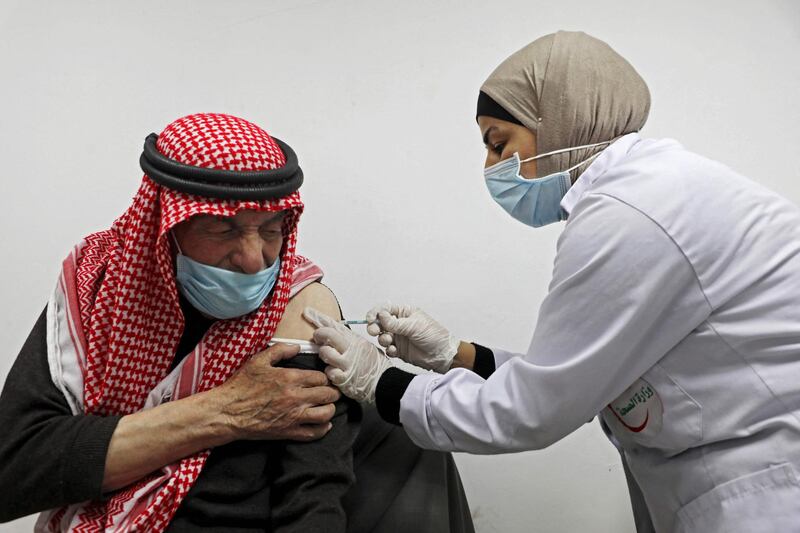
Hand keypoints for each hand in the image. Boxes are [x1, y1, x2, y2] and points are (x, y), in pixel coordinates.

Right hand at [212, 343, 340, 441]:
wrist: (227, 412)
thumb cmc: (241, 386)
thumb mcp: (258, 361)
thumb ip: (280, 350)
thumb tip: (297, 347)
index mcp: (290, 378)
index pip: (321, 378)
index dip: (325, 378)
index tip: (323, 379)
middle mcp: (295, 397)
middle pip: (328, 395)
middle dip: (332, 392)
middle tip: (331, 391)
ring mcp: (293, 416)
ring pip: (326, 414)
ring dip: (330, 409)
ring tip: (327, 405)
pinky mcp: (288, 432)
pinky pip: (314, 433)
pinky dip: (323, 429)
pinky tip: (323, 423)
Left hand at [303, 307, 391, 403]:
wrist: (384, 382)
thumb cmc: (372, 365)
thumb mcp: (363, 346)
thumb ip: (347, 338)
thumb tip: (331, 329)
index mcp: (355, 340)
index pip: (335, 325)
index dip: (319, 318)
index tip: (307, 312)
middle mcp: (351, 349)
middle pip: (329, 335)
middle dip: (319, 334)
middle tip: (317, 338)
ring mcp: (347, 364)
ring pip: (326, 353)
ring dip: (324, 354)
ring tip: (329, 357)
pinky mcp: (344, 379)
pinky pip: (329, 372)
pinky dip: (329, 371)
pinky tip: (334, 372)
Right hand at [365, 303, 458, 372]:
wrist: (442, 355)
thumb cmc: (434, 335)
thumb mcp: (414, 326)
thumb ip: (395, 323)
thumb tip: (381, 316)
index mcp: (404, 313)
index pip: (385, 309)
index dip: (375, 313)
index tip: (370, 319)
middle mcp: (399, 324)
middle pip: (379, 323)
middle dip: (374, 327)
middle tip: (375, 332)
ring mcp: (399, 337)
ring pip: (382, 336)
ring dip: (383, 339)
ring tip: (390, 342)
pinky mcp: (399, 350)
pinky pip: (387, 349)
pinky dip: (388, 350)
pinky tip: (395, 350)